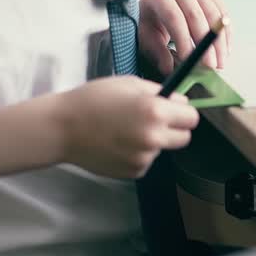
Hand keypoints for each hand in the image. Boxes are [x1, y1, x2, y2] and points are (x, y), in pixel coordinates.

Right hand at [56, 76, 198, 178]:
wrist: (63, 128)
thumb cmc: (93, 99)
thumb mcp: (129, 83)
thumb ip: (159, 92)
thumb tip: (181, 102)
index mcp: (155, 111)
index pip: (192, 118)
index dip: (183, 112)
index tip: (175, 111)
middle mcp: (153, 137)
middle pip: (184, 138)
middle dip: (174, 128)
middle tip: (153, 120)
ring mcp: (143, 158)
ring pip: (162, 149)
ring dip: (152, 141)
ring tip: (125, 130)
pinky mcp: (133, 172)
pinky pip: (146, 161)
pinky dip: (137, 153)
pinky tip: (117, 143)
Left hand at [138, 0, 232, 76]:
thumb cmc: (153, 19)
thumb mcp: (147, 34)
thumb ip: (157, 52)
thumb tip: (170, 70)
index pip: (174, 18)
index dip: (183, 40)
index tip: (189, 61)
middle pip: (196, 16)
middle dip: (205, 44)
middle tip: (210, 67)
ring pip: (213, 16)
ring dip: (219, 42)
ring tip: (219, 63)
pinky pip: (223, 15)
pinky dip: (226, 34)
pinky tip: (225, 52)